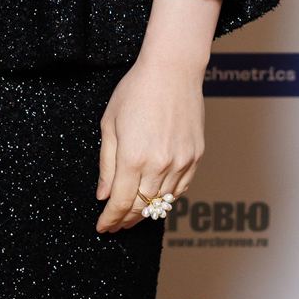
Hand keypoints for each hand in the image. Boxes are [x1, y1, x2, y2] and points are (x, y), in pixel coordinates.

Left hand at [95, 48, 205, 232]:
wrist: (172, 71)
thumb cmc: (136, 91)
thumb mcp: (110, 125)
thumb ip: (106, 164)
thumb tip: (104, 195)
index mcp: (133, 157)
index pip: (121, 203)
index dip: (110, 219)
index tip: (103, 227)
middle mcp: (159, 164)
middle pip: (141, 206)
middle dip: (126, 219)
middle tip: (115, 225)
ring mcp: (181, 162)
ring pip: (163, 201)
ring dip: (146, 212)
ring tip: (133, 216)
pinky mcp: (195, 156)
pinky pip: (181, 188)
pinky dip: (167, 198)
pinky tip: (156, 199)